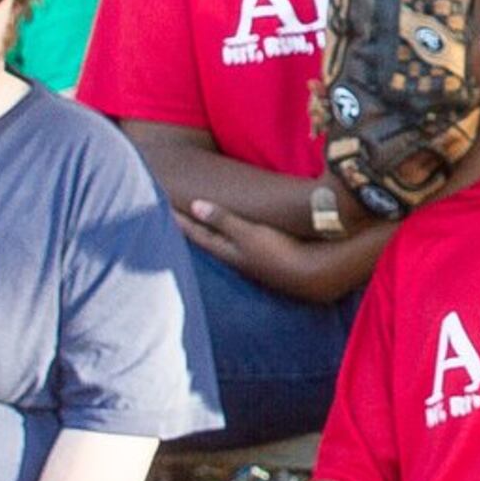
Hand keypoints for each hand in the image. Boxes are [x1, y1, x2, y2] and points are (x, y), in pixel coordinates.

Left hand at [179, 198, 317, 294]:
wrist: (315, 275)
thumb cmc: (280, 251)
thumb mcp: (249, 233)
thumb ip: (223, 219)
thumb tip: (195, 205)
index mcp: (230, 251)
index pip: (199, 234)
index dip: (182, 221)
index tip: (165, 207)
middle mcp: (238, 259)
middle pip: (208, 242)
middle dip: (193, 228)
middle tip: (177, 214)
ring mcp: (253, 262)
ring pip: (224, 245)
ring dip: (212, 232)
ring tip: (202, 222)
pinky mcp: (269, 261)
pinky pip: (241, 246)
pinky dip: (231, 236)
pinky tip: (237, 235)